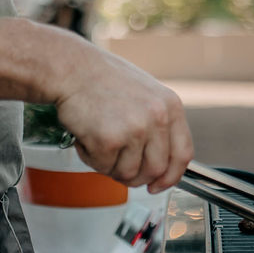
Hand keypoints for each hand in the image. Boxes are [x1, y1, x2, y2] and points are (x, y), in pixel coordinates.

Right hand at [53, 48, 191, 191]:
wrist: (70, 68)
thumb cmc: (101, 79)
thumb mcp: (145, 94)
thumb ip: (158, 125)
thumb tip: (160, 163)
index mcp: (170, 106)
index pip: (183, 154)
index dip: (171, 176)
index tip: (158, 185)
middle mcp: (157, 118)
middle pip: (156, 169)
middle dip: (136, 177)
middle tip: (118, 167)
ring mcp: (135, 129)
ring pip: (129, 173)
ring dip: (110, 166)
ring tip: (98, 142)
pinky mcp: (109, 140)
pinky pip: (103, 168)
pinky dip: (91, 158)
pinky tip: (86, 136)